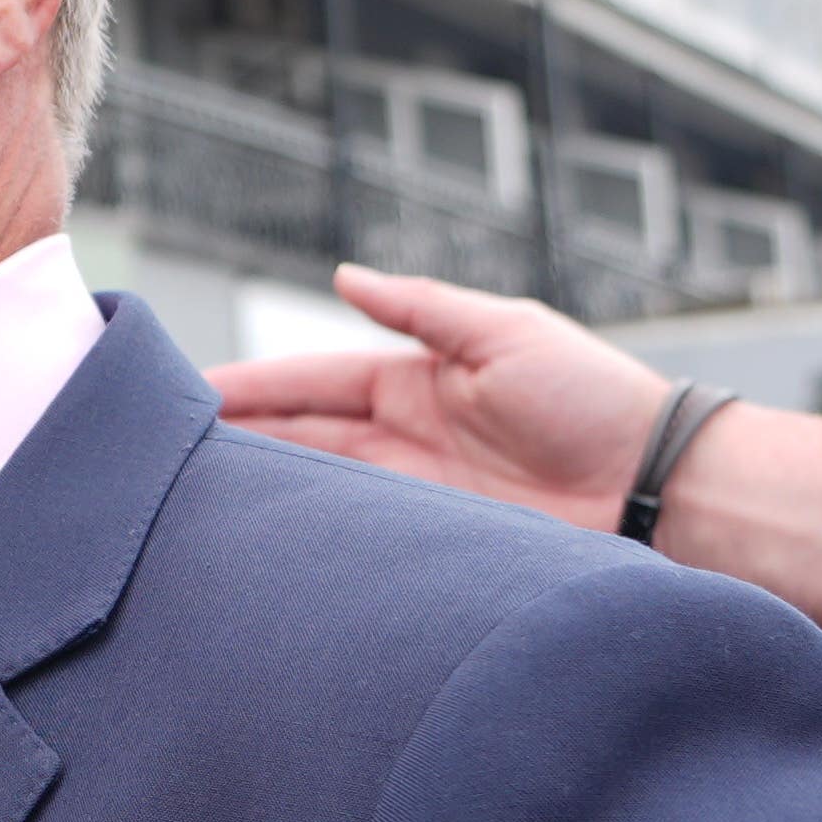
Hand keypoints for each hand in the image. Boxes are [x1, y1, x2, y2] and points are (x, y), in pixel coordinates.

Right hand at [207, 265, 669, 532]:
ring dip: (261, 490)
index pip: (309, 383)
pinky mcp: (436, 544)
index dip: (249, 388)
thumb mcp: (505, 330)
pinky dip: (313, 536)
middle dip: (235, 441)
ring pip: (317, 489)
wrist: (659, 488)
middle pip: (299, 439)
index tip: (186, 393)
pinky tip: (267, 543)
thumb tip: (346, 277)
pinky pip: (358, 537)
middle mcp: (405, 439)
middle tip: (162, 451)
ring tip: (193, 496)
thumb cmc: (595, 398)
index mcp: (415, 381)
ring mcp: (415, 495)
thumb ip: (421, 307)